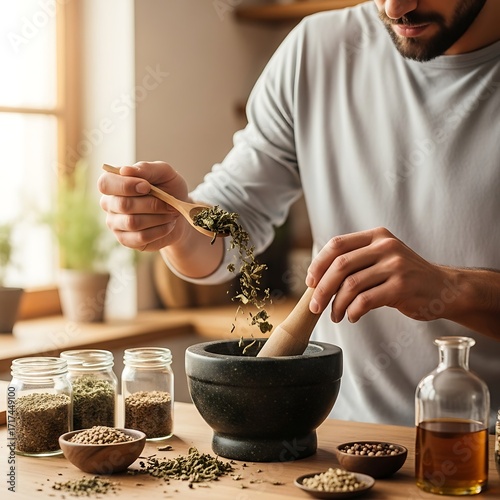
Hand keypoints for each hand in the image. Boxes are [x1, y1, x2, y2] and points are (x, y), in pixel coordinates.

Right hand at [98, 161, 189, 250]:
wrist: (180, 212)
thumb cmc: (169, 189)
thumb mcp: (164, 173)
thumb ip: (147, 168)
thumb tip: (125, 170)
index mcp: (113, 183)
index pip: (106, 183)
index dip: (126, 185)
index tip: (147, 186)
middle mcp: (109, 203)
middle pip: (123, 205)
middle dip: (151, 204)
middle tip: (169, 204)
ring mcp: (115, 223)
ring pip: (133, 222)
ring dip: (158, 218)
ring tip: (170, 214)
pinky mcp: (126, 240)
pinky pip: (140, 237)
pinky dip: (160, 230)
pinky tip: (168, 225)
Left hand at [305, 227, 455, 322]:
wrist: (444, 288)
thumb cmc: (405, 276)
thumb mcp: (382, 258)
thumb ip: (356, 261)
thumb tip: (317, 279)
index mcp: (376, 236)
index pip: (337, 244)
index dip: (318, 264)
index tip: (310, 282)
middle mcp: (385, 246)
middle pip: (340, 265)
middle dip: (322, 289)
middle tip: (315, 306)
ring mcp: (395, 266)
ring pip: (351, 285)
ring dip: (337, 305)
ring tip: (336, 315)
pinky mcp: (402, 286)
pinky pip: (366, 300)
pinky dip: (353, 311)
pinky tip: (352, 316)